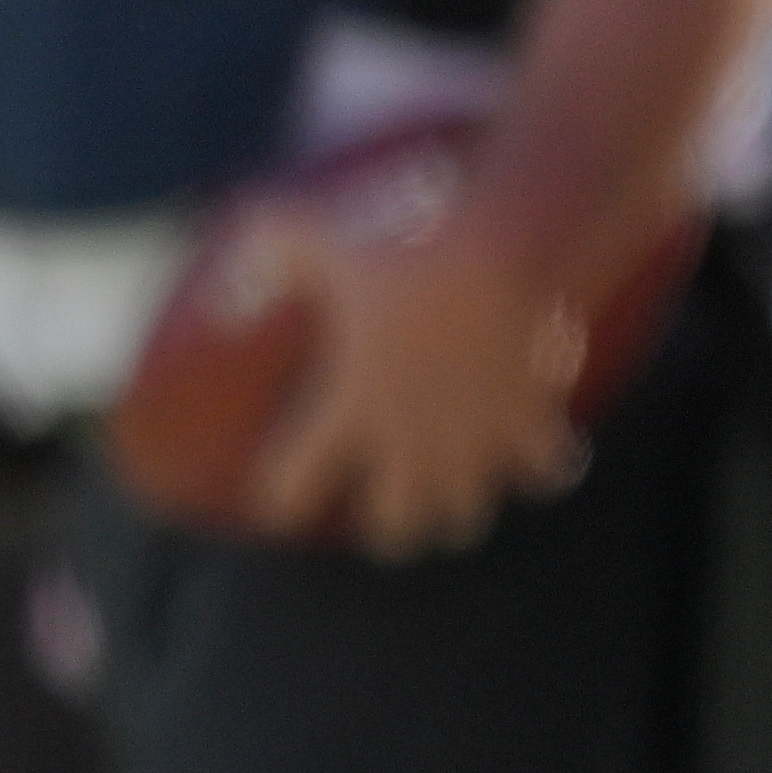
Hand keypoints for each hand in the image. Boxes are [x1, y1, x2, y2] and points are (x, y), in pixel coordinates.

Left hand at [224, 169, 599, 555]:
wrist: (496, 251)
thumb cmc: (401, 246)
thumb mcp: (317, 240)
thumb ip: (267, 257)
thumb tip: (224, 302)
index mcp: (347, 407)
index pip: (295, 483)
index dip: (281, 499)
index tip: (278, 503)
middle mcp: (409, 438)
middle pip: (395, 523)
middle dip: (390, 532)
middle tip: (387, 523)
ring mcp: (473, 436)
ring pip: (465, 516)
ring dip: (459, 515)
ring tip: (453, 511)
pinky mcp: (530, 421)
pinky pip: (547, 471)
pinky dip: (547, 469)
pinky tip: (539, 460)